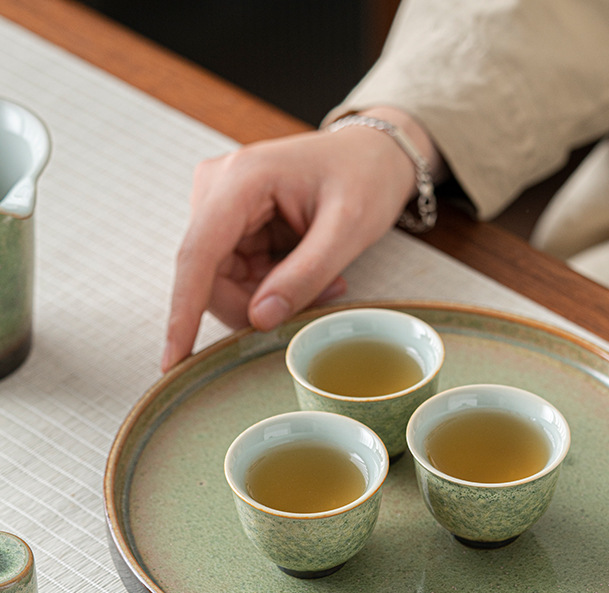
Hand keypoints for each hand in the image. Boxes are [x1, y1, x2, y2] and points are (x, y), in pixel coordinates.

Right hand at [161, 108, 440, 371]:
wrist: (374, 155)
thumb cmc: (365, 178)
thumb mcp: (347, 229)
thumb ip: (305, 276)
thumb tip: (259, 320)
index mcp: (241, 179)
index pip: (198, 256)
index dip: (183, 312)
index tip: (172, 359)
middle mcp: (217, 189)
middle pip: (209, 277)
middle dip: (254, 306)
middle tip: (318, 301)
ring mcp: (222, 206)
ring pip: (223, 282)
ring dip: (269, 297)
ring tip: (326, 281)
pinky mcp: (233, 224)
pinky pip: (240, 275)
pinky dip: (273, 287)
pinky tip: (311, 272)